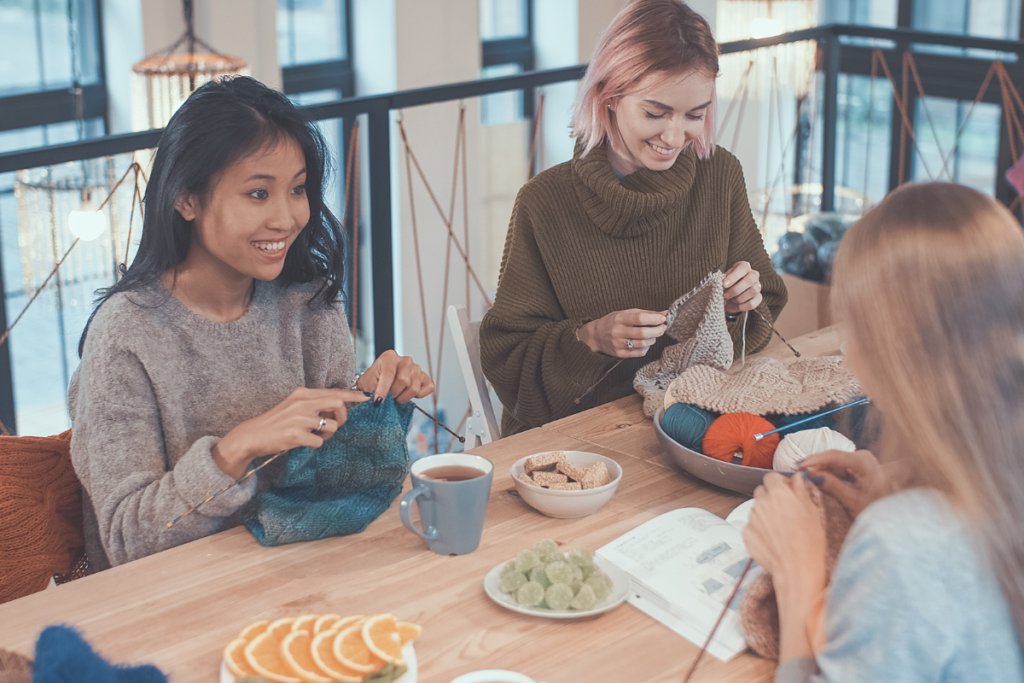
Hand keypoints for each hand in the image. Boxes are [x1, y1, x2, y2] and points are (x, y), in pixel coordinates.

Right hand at [213, 388, 369, 477]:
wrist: (252, 435)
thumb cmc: (277, 422)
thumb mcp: (294, 406)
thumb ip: (314, 405)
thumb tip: (338, 408)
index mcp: (303, 394)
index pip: (334, 391)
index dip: (352, 395)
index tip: (366, 397)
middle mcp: (303, 403)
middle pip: (338, 404)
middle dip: (343, 416)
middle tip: (335, 424)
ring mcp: (299, 418)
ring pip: (332, 426)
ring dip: (328, 434)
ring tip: (315, 436)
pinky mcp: (296, 435)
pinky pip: (320, 442)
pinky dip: (316, 444)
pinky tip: (303, 442)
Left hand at [358, 349, 434, 403]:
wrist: (379, 383)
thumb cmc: (373, 383)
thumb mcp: (366, 384)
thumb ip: (370, 391)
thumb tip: (375, 401)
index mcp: (389, 357)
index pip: (389, 374)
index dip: (383, 390)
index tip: (378, 402)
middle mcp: (405, 360)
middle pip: (404, 381)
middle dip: (394, 394)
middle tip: (389, 397)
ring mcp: (417, 368)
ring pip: (414, 388)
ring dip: (404, 397)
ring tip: (397, 396)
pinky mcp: (425, 377)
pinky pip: (428, 387)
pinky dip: (419, 396)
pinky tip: (408, 394)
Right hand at [576, 309, 667, 357]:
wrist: (596, 335)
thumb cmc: (614, 322)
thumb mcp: (626, 313)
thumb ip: (646, 313)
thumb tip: (665, 313)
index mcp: (619, 318)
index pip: (640, 318)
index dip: (654, 318)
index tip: (663, 318)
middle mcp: (618, 331)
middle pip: (643, 333)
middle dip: (657, 330)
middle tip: (663, 327)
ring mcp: (618, 344)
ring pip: (642, 344)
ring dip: (653, 339)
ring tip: (653, 335)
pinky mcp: (620, 354)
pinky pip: (639, 352)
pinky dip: (646, 348)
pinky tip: (645, 343)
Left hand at [723, 261, 762, 313]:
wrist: (728, 298)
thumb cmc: (725, 285)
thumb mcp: (722, 280)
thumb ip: (722, 280)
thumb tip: (722, 282)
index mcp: (744, 267)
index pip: (742, 268)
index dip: (733, 277)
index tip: (724, 284)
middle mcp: (753, 274)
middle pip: (750, 280)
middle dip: (736, 289)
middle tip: (725, 295)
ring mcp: (758, 286)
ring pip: (753, 291)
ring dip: (739, 298)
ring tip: (732, 299)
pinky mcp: (758, 298)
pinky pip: (753, 303)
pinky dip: (743, 306)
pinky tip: (737, 304)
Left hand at [743, 473, 826, 662]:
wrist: (797, 568)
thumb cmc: (810, 541)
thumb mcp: (812, 510)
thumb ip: (801, 489)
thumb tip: (798, 476)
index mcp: (778, 493)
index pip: (771, 477)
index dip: (779, 483)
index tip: (787, 491)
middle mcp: (761, 503)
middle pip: (762, 492)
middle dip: (771, 497)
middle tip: (785, 511)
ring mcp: (751, 519)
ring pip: (756, 509)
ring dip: (765, 514)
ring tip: (781, 530)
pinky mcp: (746, 534)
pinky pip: (751, 526)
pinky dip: (759, 530)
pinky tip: (773, 540)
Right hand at [800, 449, 884, 516]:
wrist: (893, 516)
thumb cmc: (876, 508)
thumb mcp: (851, 500)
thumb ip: (831, 486)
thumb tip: (811, 475)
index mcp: (863, 462)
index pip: (833, 456)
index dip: (814, 460)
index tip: (798, 466)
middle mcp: (863, 457)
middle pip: (832, 458)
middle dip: (816, 466)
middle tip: (798, 473)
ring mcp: (861, 461)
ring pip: (834, 463)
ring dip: (821, 470)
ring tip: (805, 478)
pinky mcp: (859, 467)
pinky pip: (839, 468)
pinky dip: (828, 474)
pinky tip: (818, 480)